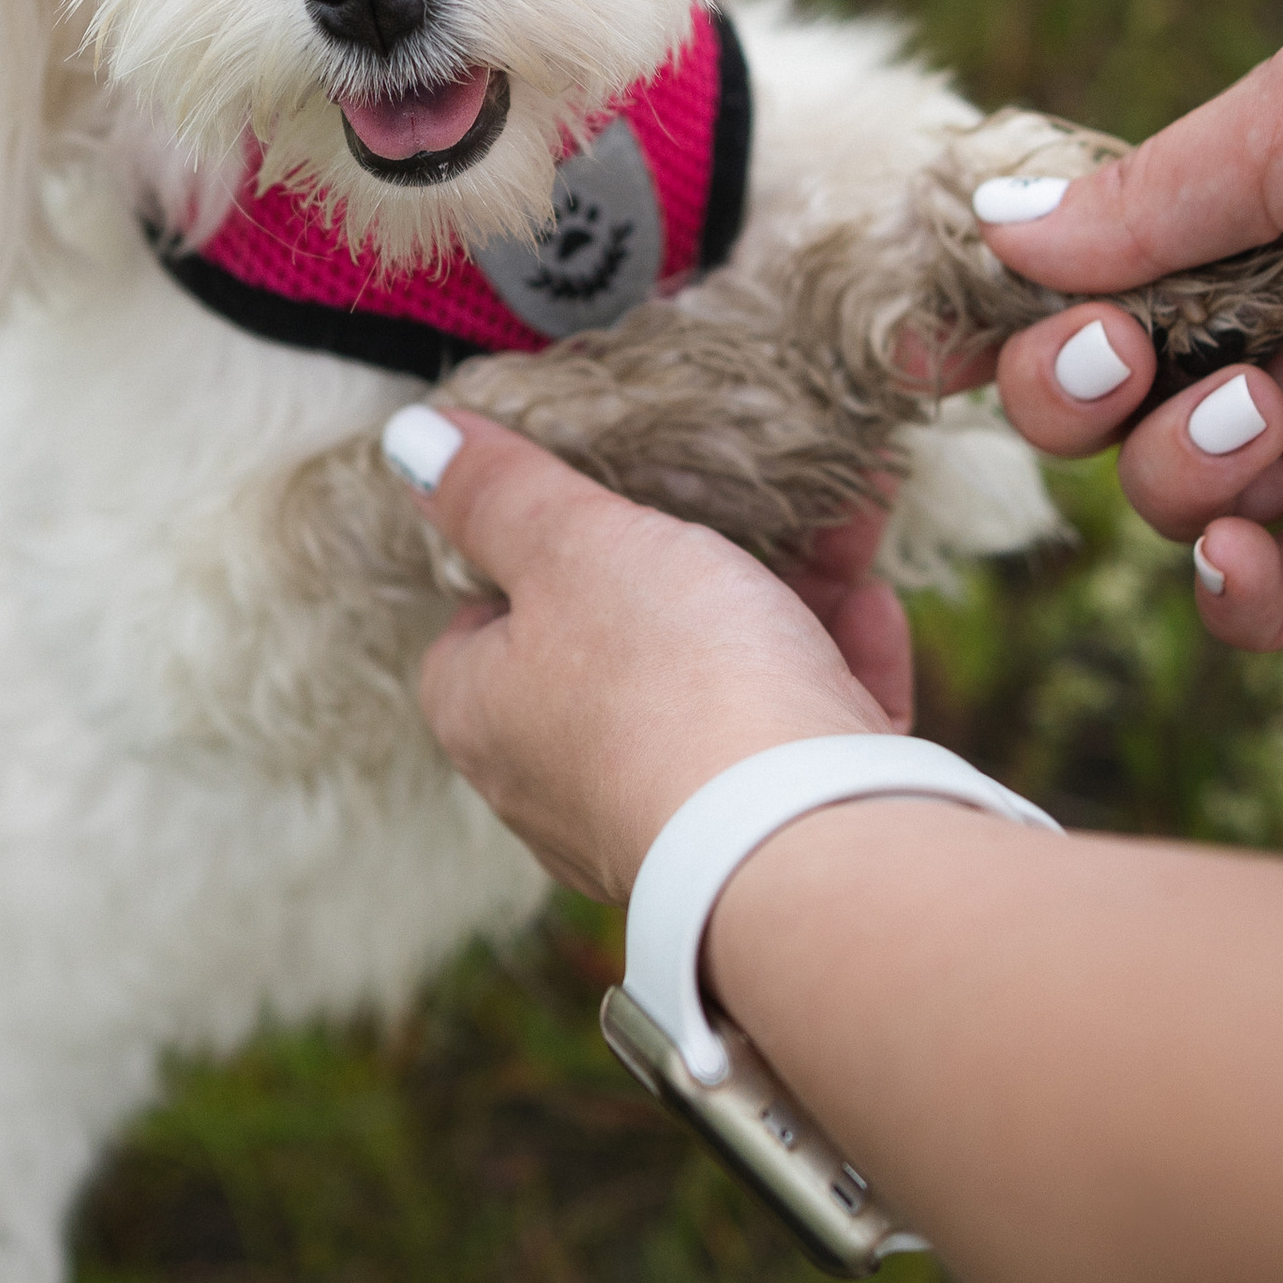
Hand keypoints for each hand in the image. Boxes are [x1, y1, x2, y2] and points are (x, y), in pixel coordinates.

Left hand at [388, 411, 906, 898]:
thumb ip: (498, 492)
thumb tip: (411, 444)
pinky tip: (871, 602)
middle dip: (695, 556)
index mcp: (488, 712)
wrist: (803, 838)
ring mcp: (670, 811)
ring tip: (842, 521)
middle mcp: (562, 778)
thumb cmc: (667, 681)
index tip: (600, 491)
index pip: (482, 615)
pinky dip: (831, 663)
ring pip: (722, 678)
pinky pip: (795, 731)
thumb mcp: (573, 545)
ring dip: (789, 594)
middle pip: (622, 638)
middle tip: (748, 489)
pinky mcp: (768, 833)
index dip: (536, 546)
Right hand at [984, 0, 1282, 645]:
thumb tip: (998, 232)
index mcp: (1242, 213)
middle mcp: (1278, 327)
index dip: (994, 318)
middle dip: (1061, 394)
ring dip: (1173, 474)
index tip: (929, 340)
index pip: (1076, 284)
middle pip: (1094, 407)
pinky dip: (1237, 601)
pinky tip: (1243, 556)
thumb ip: (1153, 195)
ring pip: (1176, 506)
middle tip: (1114, 357)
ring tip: (1264, 412)